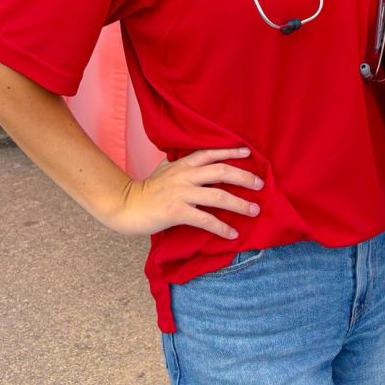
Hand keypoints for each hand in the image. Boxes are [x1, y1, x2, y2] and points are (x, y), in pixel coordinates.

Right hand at [106, 147, 262, 239]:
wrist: (124, 205)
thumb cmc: (145, 190)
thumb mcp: (162, 170)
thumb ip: (177, 165)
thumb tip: (185, 160)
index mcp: (182, 164)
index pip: (210, 153)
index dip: (230, 151)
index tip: (248, 152)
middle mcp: (185, 176)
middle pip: (221, 172)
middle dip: (244, 177)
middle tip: (260, 184)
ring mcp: (181, 193)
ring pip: (218, 196)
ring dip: (240, 204)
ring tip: (254, 210)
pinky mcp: (176, 212)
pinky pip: (205, 219)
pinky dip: (221, 227)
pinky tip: (232, 233)